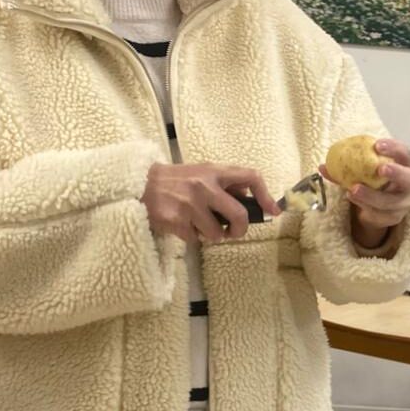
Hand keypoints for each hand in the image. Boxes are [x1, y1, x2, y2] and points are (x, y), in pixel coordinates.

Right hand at [142, 163, 278, 243]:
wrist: (137, 184)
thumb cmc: (174, 181)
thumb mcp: (200, 173)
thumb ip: (223, 183)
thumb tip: (249, 197)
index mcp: (213, 171)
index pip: (250, 176)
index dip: (266, 196)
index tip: (273, 212)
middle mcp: (204, 185)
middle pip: (239, 215)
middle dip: (240, 230)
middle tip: (233, 232)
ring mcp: (190, 203)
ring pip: (217, 233)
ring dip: (211, 235)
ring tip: (198, 224)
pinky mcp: (176, 220)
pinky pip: (196, 239)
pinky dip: (192, 237)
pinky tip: (182, 225)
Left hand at [319, 138, 409, 249]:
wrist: (376, 208)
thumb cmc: (372, 182)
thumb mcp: (361, 172)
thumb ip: (346, 167)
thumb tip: (323, 166)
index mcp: (403, 165)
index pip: (404, 153)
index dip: (393, 148)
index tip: (377, 145)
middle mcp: (409, 185)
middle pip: (409, 178)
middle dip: (396, 173)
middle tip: (379, 169)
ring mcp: (404, 203)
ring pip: (392, 201)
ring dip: (373, 196)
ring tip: (354, 190)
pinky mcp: (395, 218)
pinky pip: (382, 215)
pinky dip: (366, 207)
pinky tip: (354, 200)